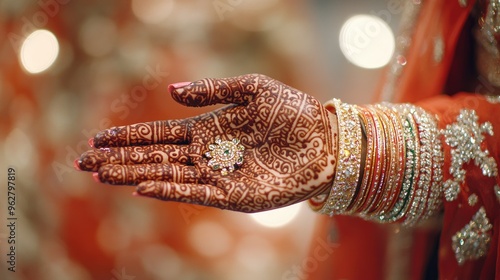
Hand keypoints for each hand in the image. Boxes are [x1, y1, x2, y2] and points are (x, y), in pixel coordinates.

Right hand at [76, 74, 337, 212]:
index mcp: (209, 130)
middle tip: (84, 162)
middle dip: (119, 160)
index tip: (99, 138)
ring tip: (102, 173)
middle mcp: (207, 155)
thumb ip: (211, 91)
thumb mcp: (251, 89)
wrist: (326, 139)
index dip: (129, 137)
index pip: (159, 135)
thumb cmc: (292, 111)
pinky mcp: (233, 196)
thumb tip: (170, 92)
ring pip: (167, 177)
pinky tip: (144, 186)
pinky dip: (169, 190)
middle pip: (154, 158)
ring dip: (134, 175)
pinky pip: (194, 194)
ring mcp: (218, 177)